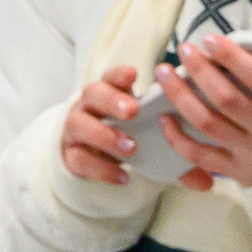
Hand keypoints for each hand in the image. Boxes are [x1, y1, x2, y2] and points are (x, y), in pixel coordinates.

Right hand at [60, 65, 143, 185]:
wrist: (86, 151)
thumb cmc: (116, 128)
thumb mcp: (129, 115)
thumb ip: (149, 107)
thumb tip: (181, 102)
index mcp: (103, 92)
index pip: (108, 77)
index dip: (119, 75)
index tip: (134, 74)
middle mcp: (84, 106)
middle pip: (90, 95)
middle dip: (111, 101)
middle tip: (133, 111)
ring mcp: (73, 131)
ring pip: (79, 126)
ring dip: (105, 136)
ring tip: (130, 148)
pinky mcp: (70, 156)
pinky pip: (81, 161)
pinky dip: (103, 169)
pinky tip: (124, 176)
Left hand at [153, 4, 251, 190]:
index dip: (233, 58)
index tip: (210, 39)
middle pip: (228, 100)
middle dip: (201, 72)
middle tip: (184, 49)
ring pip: (209, 124)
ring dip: (181, 98)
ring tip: (165, 74)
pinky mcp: (237, 171)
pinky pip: (200, 155)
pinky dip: (178, 137)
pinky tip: (163, 116)